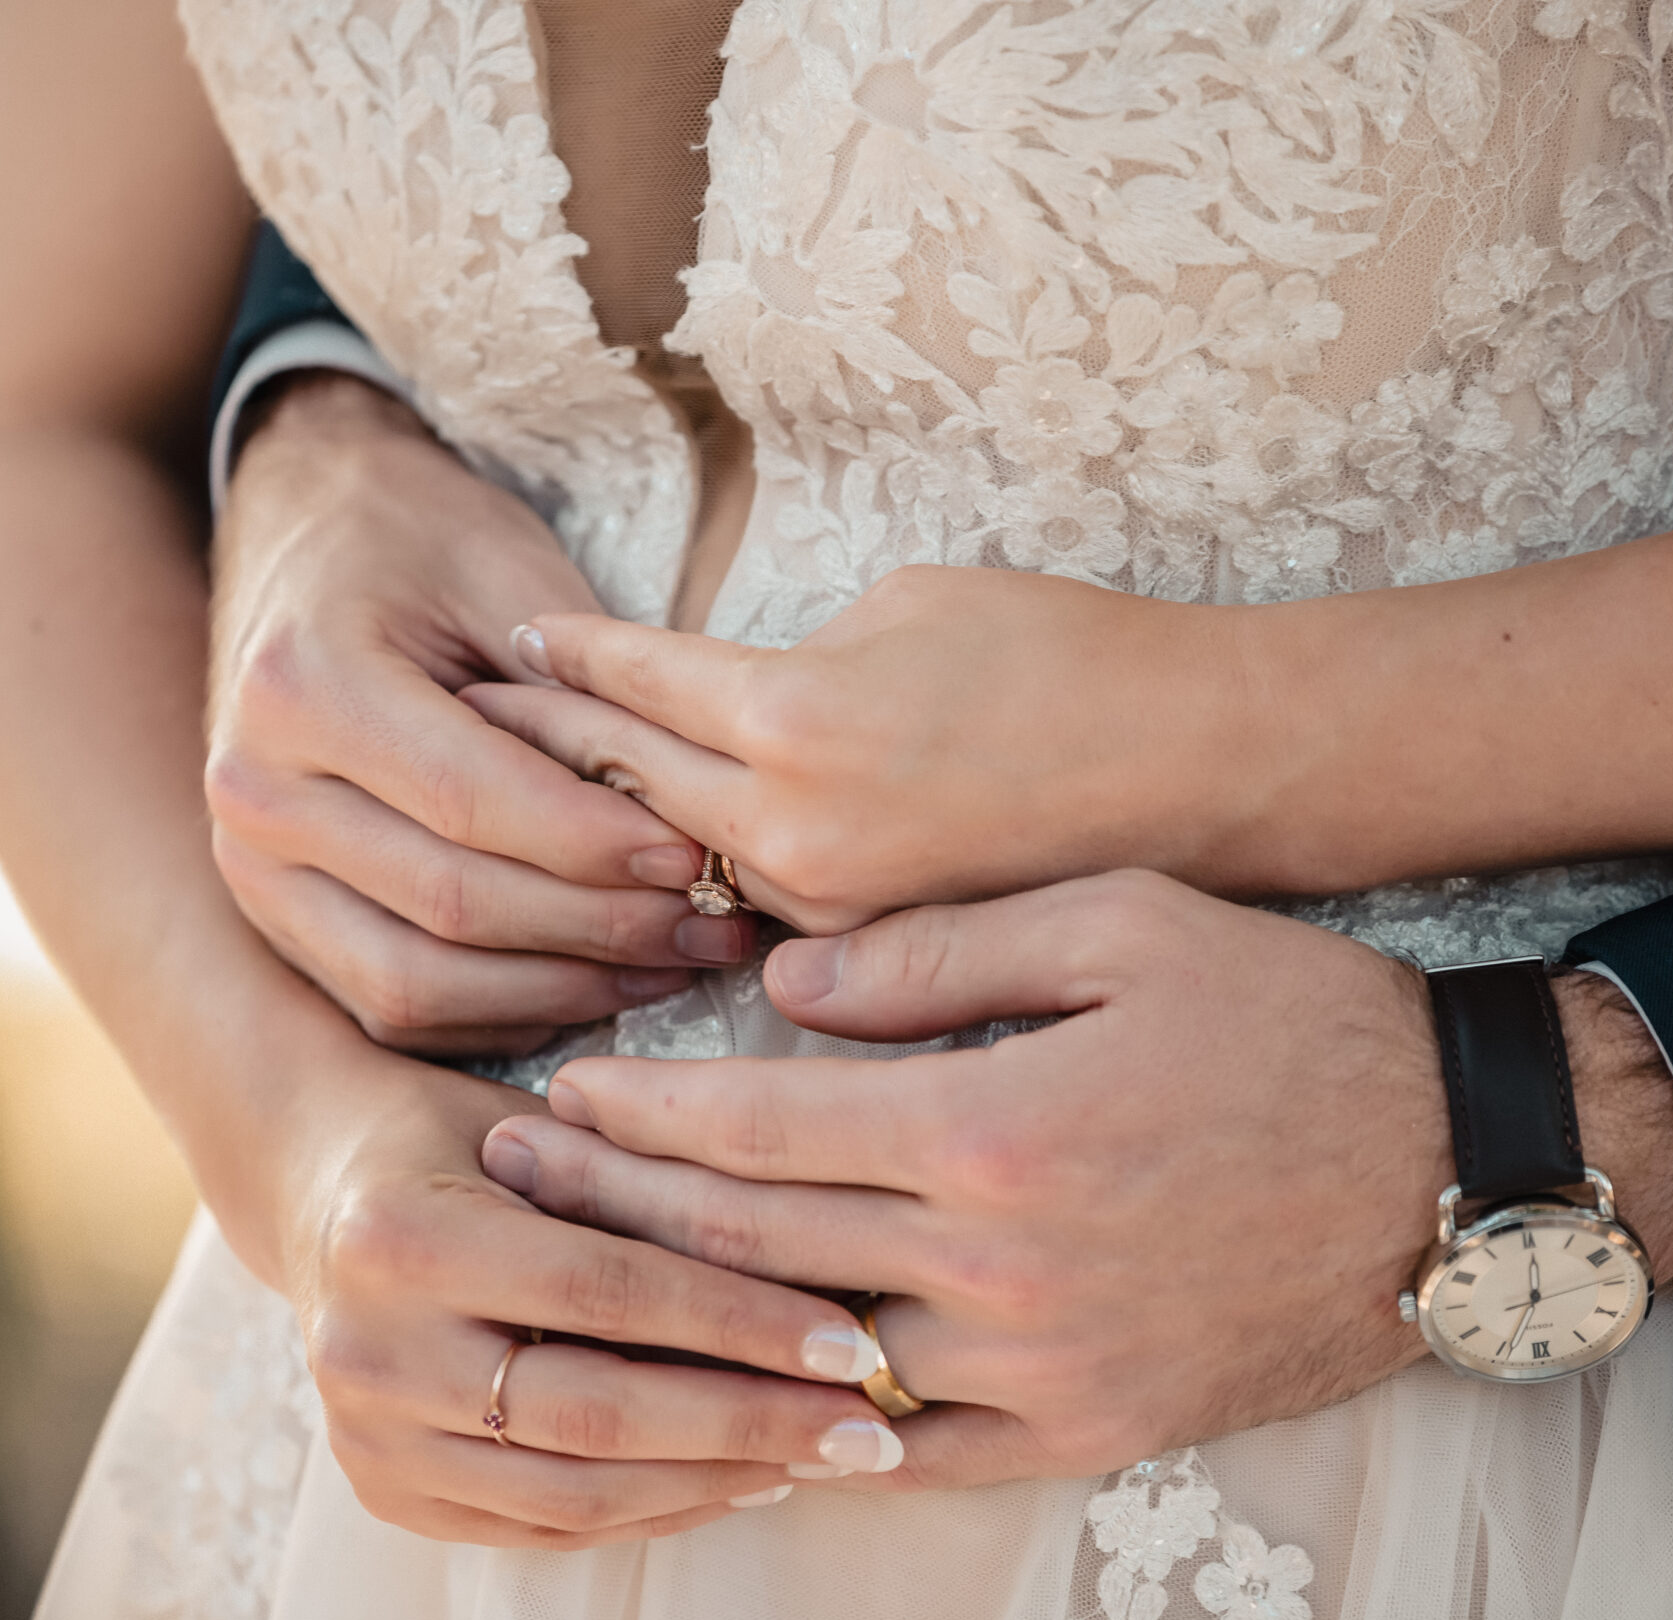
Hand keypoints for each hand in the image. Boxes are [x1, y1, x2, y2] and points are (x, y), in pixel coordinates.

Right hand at [205, 374, 756, 1054]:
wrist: (302, 536)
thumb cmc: (415, 539)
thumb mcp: (500, 565)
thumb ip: (578, 681)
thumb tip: (687, 805)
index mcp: (304, 685)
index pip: (470, 800)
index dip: (593, 842)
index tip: (697, 854)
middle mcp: (256, 789)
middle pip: (448, 902)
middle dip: (598, 926)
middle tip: (715, 922)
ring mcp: (252, 867)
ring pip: (414, 981)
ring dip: (559, 988)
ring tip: (672, 963)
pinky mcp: (275, 918)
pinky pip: (390, 1005)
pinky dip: (501, 1012)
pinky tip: (595, 983)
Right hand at [280, 1065, 908, 1548]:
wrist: (318, 1182)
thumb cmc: (459, 1132)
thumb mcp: (542, 1124)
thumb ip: (645, 1187)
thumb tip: (823, 1257)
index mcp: (400, 1233)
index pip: (608, 1291)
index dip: (741, 1320)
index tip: (853, 1339)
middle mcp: (366, 1347)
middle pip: (596, 1414)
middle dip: (750, 1423)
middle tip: (865, 1428)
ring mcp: (365, 1435)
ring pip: (572, 1494)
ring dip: (714, 1481)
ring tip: (816, 1457)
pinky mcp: (382, 1492)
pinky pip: (539, 1528)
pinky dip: (649, 1512)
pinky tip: (732, 1480)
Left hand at [460, 565, 1259, 933]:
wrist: (1212, 769)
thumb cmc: (1076, 657)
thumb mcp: (910, 603)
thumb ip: (782, 662)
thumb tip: (713, 702)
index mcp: (794, 717)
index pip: (629, 685)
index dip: (561, 661)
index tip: (509, 643)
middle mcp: (793, 833)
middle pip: (619, 791)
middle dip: (537, 752)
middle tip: (460, 725)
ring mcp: (833, 914)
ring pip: (674, 873)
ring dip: (600, 836)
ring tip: (523, 806)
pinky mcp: (876, 963)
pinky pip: (753, 922)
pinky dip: (698, 889)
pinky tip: (655, 874)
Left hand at [480, 872, 1672, 1487]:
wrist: (1449, 1168)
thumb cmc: (1286, 1016)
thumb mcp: (1118, 921)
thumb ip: (935, 954)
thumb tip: (779, 988)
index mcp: (991, 1129)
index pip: (753, 1132)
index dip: (635, 1116)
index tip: (554, 1096)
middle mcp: (997, 1269)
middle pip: (750, 1249)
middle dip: (613, 1213)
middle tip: (513, 1185)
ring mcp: (1038, 1370)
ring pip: (807, 1356)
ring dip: (685, 1321)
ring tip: (590, 1283)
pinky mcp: (1085, 1433)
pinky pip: (909, 1454)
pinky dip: (810, 1430)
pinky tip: (734, 1400)